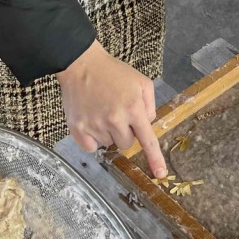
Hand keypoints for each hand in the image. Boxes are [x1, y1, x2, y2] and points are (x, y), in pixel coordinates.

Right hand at [58, 41, 166, 177]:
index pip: (147, 140)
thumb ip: (149, 105)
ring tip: (102, 112)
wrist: (81, 64)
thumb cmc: (113, 72)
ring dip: (108, 133)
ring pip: (109, 144)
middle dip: (126, 133)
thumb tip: (147, 124)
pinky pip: (91, 148)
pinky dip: (92, 139)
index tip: (160, 174)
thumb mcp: (141, 82)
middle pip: (127, 144)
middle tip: (117, 114)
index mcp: (133, 108)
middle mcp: (115, 119)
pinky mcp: (78, 129)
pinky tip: (91, 121)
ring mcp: (95, 125)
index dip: (154, 159)